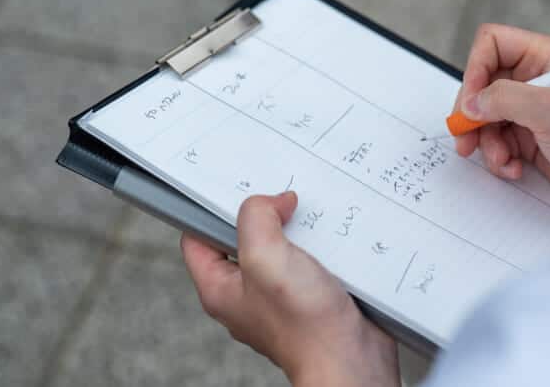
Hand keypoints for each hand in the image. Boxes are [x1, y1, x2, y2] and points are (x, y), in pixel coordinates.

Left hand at [181, 192, 399, 386]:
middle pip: (242, 236)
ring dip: (296, 229)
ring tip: (308, 221)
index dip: (211, 211)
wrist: (352, 358)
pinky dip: (319, 244)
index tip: (237, 191)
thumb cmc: (305, 326)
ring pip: (279, 244)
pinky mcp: (308, 293)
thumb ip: (256, 218)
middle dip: (263, 215)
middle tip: (279, 201)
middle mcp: (246, 292)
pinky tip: (330, 241)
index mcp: (220, 288)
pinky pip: (307, 257)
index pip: (197, 237)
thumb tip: (272, 202)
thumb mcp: (266, 257)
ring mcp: (277, 294)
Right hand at [453, 24, 549, 202]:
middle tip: (467, 136)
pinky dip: (498, 156)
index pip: (492, 43)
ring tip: (501, 159)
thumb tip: (472, 102)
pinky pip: (495, 140)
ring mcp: (529, 108)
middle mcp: (534, 78)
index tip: (470, 101)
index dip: (476, 68)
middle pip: (481, 82)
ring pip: (484, 115)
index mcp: (543, 57)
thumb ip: (506, 98)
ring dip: (486, 141)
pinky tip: (514, 168)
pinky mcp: (527, 136)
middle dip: (473, 113)